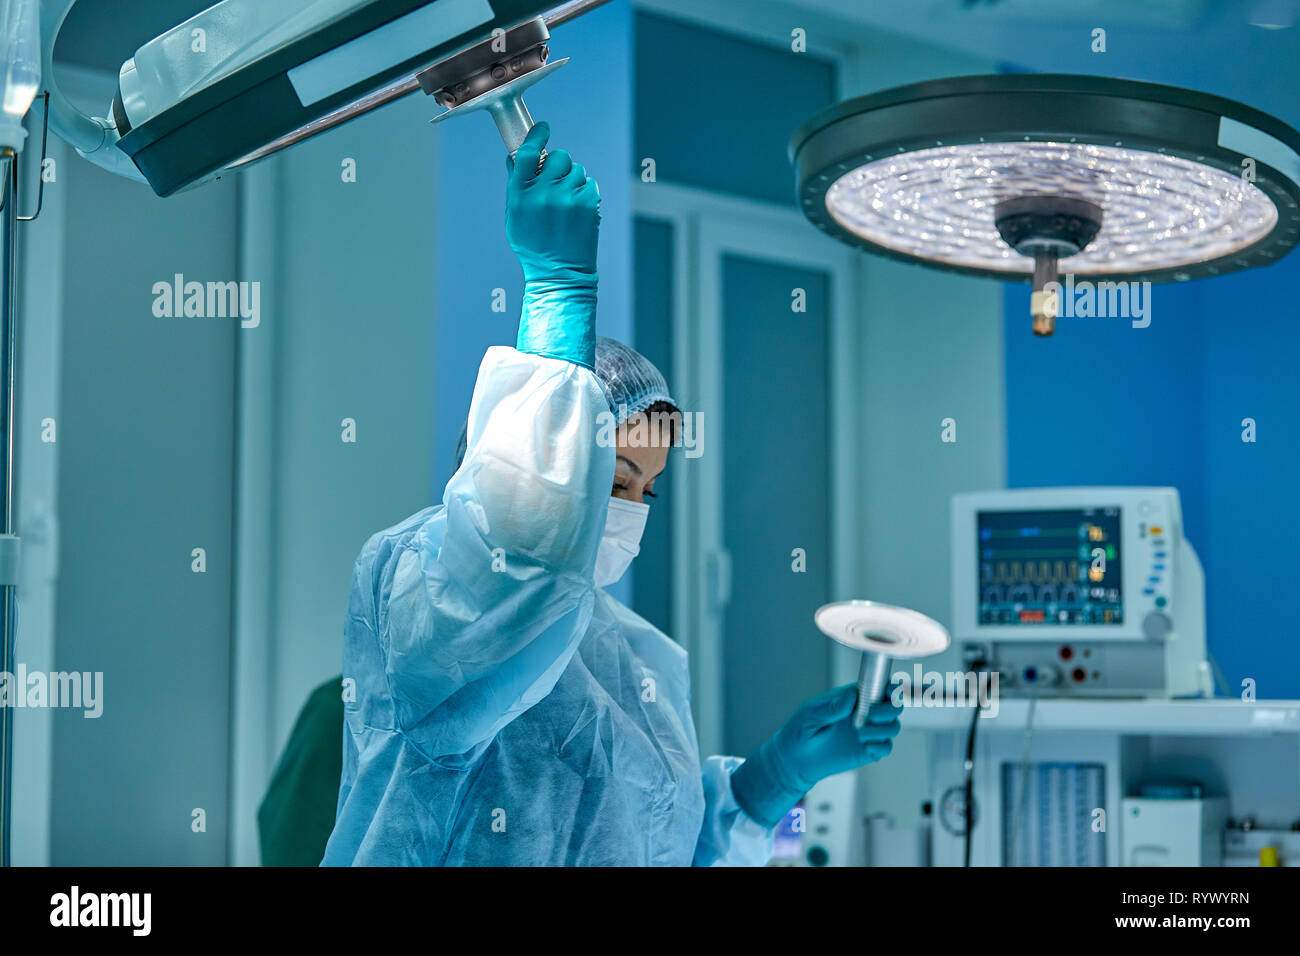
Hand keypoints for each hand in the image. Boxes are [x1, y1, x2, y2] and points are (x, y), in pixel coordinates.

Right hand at [505, 123, 599, 369]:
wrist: (559, 274)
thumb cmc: (534, 246)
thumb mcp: (514, 217)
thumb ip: (516, 185)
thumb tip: (517, 156)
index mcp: (519, 196)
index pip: (528, 153)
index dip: (537, 135)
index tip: (543, 128)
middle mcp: (542, 195)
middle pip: (558, 157)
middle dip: (558, 166)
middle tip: (556, 183)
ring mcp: (567, 199)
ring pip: (576, 169)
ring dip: (572, 180)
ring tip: (567, 204)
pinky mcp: (588, 204)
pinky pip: (589, 182)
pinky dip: (585, 192)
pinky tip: (578, 211)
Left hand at [730, 685, 901, 827]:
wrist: (795, 759)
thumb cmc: (800, 731)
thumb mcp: (811, 713)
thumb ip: (832, 706)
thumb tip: (852, 696)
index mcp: (853, 698)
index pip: (880, 687)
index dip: (891, 687)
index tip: (889, 691)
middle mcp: (864, 713)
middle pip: (894, 706)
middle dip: (888, 709)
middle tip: (870, 715)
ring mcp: (867, 733)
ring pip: (892, 726)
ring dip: (881, 729)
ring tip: (859, 733)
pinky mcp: (866, 751)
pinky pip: (885, 747)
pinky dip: (880, 746)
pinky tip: (865, 747)